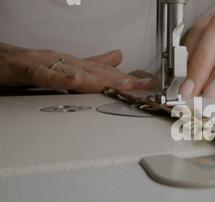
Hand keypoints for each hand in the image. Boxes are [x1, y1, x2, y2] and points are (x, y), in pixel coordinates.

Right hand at [0, 44, 151, 92]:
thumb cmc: (27, 64)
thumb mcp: (63, 67)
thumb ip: (89, 64)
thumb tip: (116, 59)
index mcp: (71, 63)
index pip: (103, 72)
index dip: (125, 79)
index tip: (146, 87)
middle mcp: (62, 61)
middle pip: (96, 72)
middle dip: (120, 81)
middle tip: (141, 87)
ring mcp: (45, 64)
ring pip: (76, 72)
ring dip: (100, 79)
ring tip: (120, 84)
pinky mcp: (26, 70)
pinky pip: (45, 75)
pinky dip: (61, 78)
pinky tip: (76, 80)